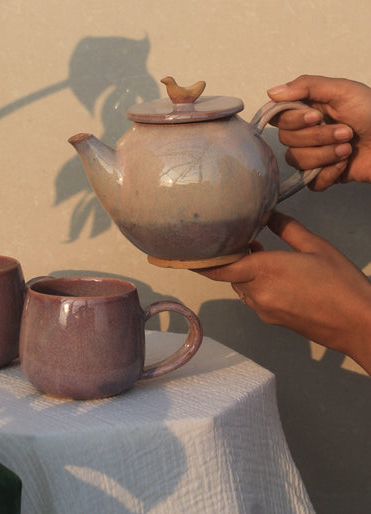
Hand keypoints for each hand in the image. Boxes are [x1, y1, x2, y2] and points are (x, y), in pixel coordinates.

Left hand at [196, 212, 370, 374]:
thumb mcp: (316, 247)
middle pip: (230, 276)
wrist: (360, 325)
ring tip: (259, 250)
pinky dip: (255, 284)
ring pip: (241, 287)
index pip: (220, 268)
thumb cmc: (341, 284)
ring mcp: (265, 310)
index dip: (200, 261)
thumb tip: (270, 215)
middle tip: (238, 238)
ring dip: (244, 271)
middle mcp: (258, 293)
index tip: (187, 252)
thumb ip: (288, 229)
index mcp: (265, 271)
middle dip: (231, 259)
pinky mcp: (273, 319)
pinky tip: (274, 273)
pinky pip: (254, 298)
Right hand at [267, 74, 370, 189]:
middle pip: (287, 140)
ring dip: (325, 154)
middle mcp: (306, 132)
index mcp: (307, 110)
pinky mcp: (323, 175)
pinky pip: (310, 181)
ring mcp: (314, 155)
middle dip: (318, 137)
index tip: (317, 116)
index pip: (279, 118)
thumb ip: (306, 86)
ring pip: (297, 161)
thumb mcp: (342, 90)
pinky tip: (345, 165)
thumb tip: (271, 92)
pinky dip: (328, 174)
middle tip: (346, 132)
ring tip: (349, 148)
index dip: (294, 121)